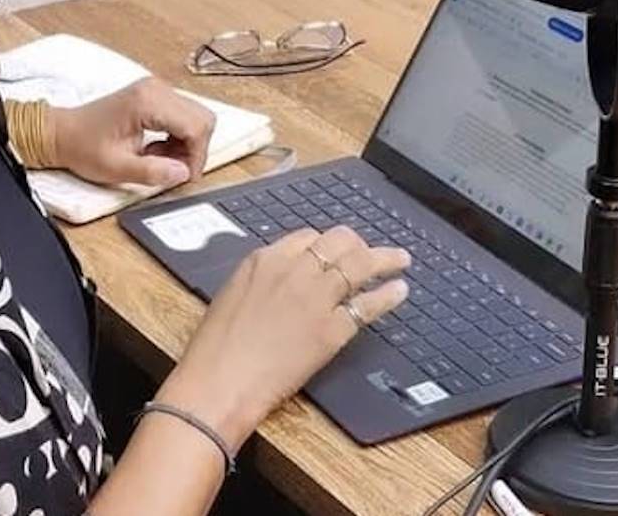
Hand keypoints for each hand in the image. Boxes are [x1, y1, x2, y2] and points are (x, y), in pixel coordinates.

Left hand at [48, 76, 215, 188]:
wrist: (61, 133)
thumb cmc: (82, 146)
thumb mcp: (117, 168)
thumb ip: (153, 173)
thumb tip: (182, 174)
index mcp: (147, 102)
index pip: (196, 127)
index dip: (196, 157)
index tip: (184, 176)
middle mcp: (155, 89)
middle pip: (201, 118)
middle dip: (193, 149)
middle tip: (172, 169)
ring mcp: (154, 89)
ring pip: (195, 117)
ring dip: (185, 144)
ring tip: (158, 159)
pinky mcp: (152, 95)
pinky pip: (181, 115)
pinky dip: (177, 136)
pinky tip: (155, 149)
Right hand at [157, 227, 410, 448]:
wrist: (222, 379)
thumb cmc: (217, 346)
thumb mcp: (233, 295)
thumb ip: (261, 280)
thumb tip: (281, 282)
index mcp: (265, 260)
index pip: (308, 238)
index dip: (327, 242)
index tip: (336, 250)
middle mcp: (294, 271)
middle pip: (339, 242)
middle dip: (359, 244)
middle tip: (370, 252)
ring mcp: (316, 298)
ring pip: (360, 266)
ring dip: (384, 259)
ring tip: (400, 259)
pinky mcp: (333, 329)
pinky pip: (368, 304)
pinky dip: (387, 295)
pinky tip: (399, 290)